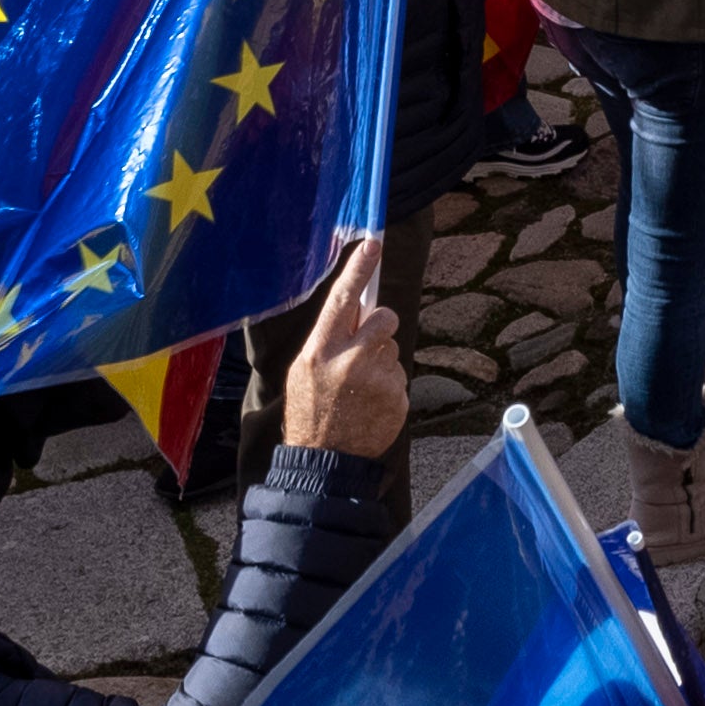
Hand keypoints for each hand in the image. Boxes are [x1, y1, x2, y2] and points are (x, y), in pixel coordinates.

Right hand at [279, 232, 402, 457]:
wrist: (324, 461)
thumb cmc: (310, 412)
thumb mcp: (304, 372)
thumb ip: (329, 341)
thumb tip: (358, 312)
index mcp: (320, 351)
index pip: (343, 299)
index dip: (359, 269)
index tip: (374, 243)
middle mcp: (350, 361)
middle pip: (384, 318)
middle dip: (379, 327)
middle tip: (364, 350)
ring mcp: (377, 380)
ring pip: (392, 349)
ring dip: (381, 363)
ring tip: (359, 390)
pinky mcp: (397, 398)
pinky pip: (400, 376)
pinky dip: (389, 387)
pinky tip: (370, 406)